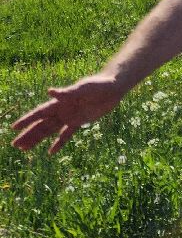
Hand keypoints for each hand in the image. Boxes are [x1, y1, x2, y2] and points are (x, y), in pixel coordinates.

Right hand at [11, 77, 125, 153]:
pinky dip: (58, 143)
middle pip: (41, 125)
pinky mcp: (79, 122)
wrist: (113, 88)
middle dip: (28, 134)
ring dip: (37, 139)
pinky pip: (66, 135)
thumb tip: (50, 91)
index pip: (39, 112)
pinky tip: (50, 152)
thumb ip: (67, 92)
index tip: (13, 127)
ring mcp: (69, 117)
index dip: (27, 120)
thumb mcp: (83, 88)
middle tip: (14, 145)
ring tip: (24, 149)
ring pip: (49, 131)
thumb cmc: (98, 85)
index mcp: (60, 101)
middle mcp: (61, 110)